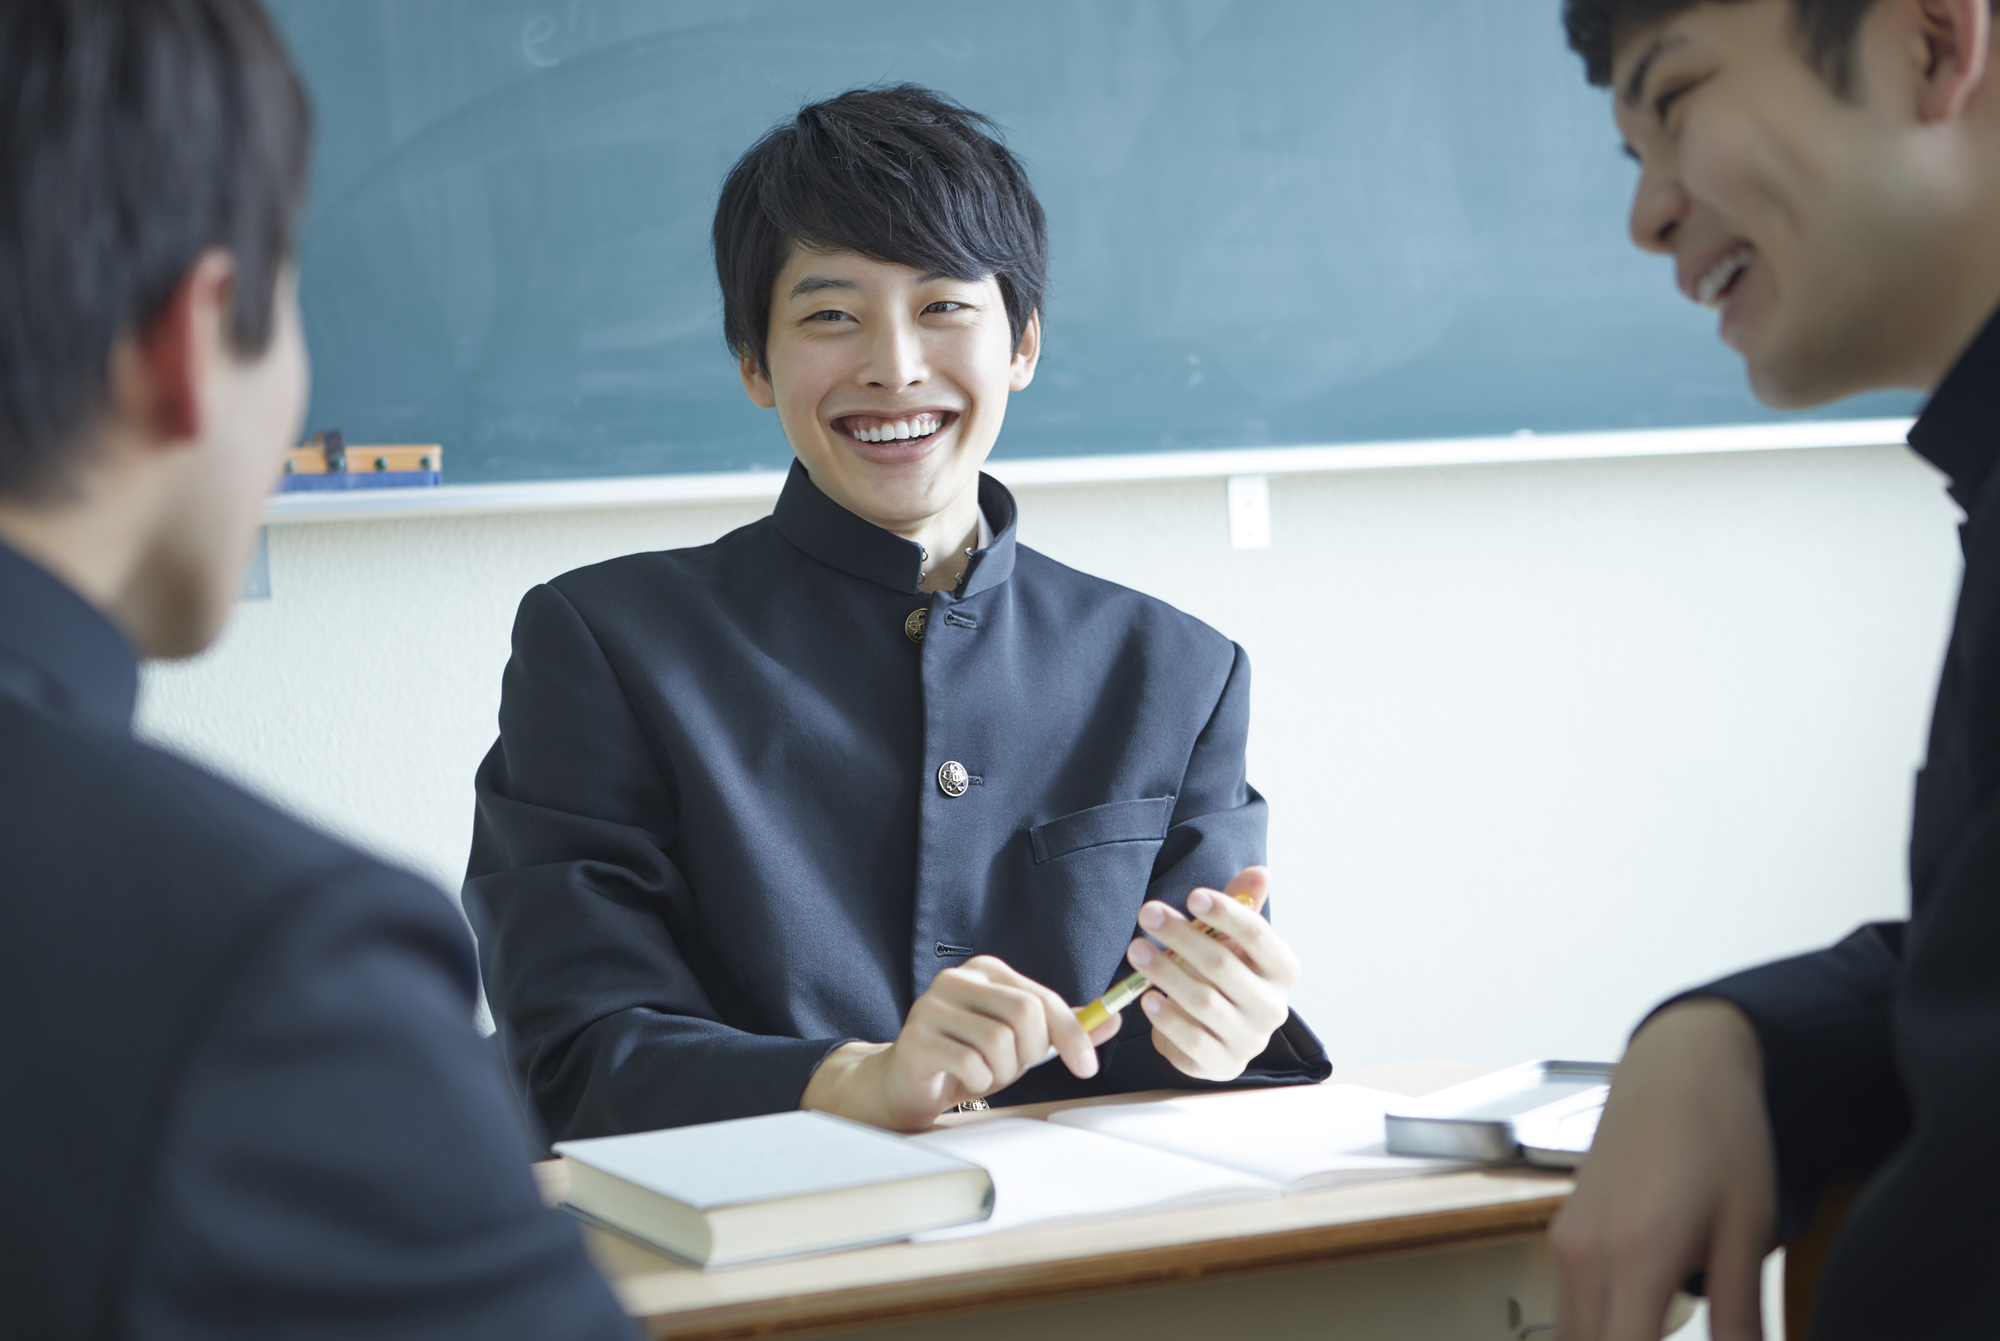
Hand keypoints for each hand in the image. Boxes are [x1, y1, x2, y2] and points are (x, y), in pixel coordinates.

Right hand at [799, 955, 1120, 1131]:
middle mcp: (957, 979)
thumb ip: (1063, 1029)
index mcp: (987, 971)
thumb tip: (1113, 1017)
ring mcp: (931, 1006)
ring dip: (1001, 1071)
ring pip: (998, 1042)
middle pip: (1023, 1014)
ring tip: (983, 1072)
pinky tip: (963, 1080)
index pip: (1042, 997)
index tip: (1087, 1066)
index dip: (1072, 1034)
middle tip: (1015, 1067)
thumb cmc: (967, 1059)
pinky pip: (970, 1065)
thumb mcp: (1022, 1043)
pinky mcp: (916, 1038)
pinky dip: (978, 1082)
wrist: (906, 1084)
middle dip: (1031, 1053)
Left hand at [1125, 865, 1298, 1080]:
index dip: (1226, 913)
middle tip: (1148, 914)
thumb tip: (1258, 873)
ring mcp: (1249, 1040)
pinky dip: (1167, 1018)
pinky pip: (1191, 1041)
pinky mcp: (1222, 1064)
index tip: (1193, 896)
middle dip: (1181, 936)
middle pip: (1222, 965)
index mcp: (1282, 970)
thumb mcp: (1236, 942)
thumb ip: (1243, 907)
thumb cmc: (1228, 978)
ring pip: (1202, 1001)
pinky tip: (1147, 999)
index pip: (1257, 936)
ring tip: (1136, 950)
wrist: (1222, 1035)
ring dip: (1165, 972)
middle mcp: (1272, 1007)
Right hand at [1550, 999, 1776, 1340]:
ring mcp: (1567, 1241)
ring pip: (1571, 1336)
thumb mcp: (1747, 1228)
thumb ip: (1742, 1314)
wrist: (1676, 1063)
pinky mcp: (1565, 1231)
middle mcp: (1586, 1254)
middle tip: (1669, 1340)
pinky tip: (1638, 1332)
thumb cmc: (1719, 1133)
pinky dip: (1595, 1335)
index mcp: (1635, 1257)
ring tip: (1659, 1333)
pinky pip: (1570, 1307)